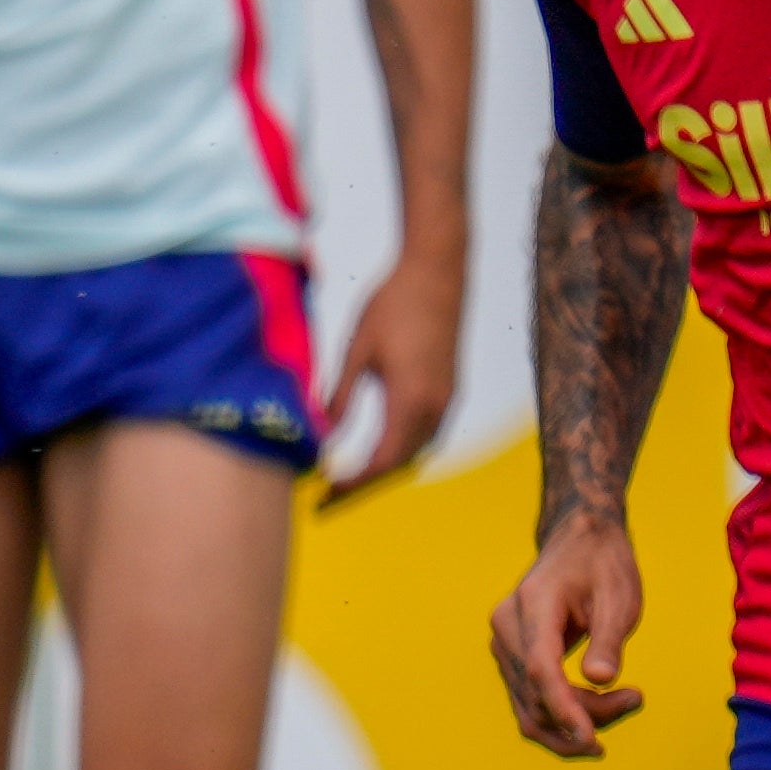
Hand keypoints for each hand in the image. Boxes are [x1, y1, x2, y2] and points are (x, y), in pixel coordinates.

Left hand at [316, 250, 463, 500]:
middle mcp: (436, 407)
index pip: (382, 461)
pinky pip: (425, 435)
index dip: (353, 483)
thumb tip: (321, 434)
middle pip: (400, 465)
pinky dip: (400, 451)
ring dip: (384, 471)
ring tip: (348, 481)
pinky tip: (376, 453)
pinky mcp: (449, 390)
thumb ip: (340, 397)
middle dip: (364, 485)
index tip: (324, 492)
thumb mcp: (357, 351)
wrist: (436, 270)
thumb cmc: (392, 304)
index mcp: (412, 400)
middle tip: (328, 499)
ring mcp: (447, 399)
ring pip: (415, 453)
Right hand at [489, 515, 648, 758]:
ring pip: (531, 705)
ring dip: (574, 721)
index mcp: (533, 604)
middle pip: (538, 693)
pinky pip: (530, 700)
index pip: (541, 668)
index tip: (592, 739)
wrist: (577, 542)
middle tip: (636, 700)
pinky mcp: (511, 658)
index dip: (564, 708)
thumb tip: (601, 680)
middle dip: (584, 715)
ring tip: (625, 703)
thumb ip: (608, 639)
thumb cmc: (602, 566)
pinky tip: (597, 713)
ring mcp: (503, 644)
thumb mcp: (619, 596)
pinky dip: (562, 714)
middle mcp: (507, 627)